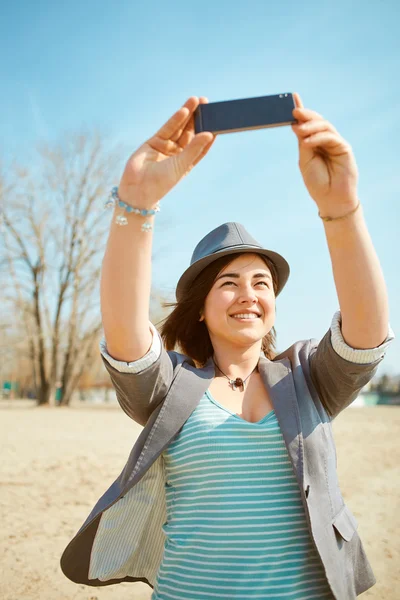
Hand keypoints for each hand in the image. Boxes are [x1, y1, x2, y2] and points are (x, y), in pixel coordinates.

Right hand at [118, 97, 215, 207]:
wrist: (138, 189)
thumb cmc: (162, 182)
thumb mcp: (181, 165)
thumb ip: (194, 148)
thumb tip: (209, 134)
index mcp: (187, 162)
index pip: (201, 146)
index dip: (209, 134)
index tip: (218, 122)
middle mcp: (177, 153)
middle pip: (190, 133)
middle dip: (198, 118)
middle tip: (206, 103)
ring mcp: (166, 146)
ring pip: (179, 127)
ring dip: (188, 114)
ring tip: (196, 100)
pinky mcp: (154, 141)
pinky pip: (167, 128)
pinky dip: (175, 119)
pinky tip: (184, 110)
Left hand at [291, 93, 358, 217]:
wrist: (330, 199)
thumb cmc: (317, 182)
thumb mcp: (305, 161)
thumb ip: (303, 143)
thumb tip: (297, 125)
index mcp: (314, 143)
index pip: (307, 123)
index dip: (302, 111)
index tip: (292, 98)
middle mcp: (325, 140)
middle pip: (317, 121)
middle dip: (306, 115)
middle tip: (294, 111)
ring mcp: (336, 143)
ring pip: (325, 126)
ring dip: (311, 125)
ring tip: (299, 128)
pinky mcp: (344, 148)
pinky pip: (331, 138)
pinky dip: (319, 137)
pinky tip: (308, 141)